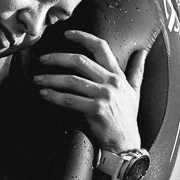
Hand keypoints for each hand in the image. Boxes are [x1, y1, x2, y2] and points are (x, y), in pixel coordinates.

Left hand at [34, 30, 146, 151]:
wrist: (126, 145)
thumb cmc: (127, 119)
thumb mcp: (135, 91)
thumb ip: (136, 70)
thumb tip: (142, 53)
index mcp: (117, 75)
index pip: (101, 47)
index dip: (83, 37)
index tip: (67, 34)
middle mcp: (111, 82)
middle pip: (80, 61)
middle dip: (58, 58)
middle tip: (43, 59)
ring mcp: (104, 96)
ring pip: (71, 80)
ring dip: (51, 79)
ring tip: (38, 79)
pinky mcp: (95, 110)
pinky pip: (69, 100)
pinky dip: (54, 96)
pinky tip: (44, 94)